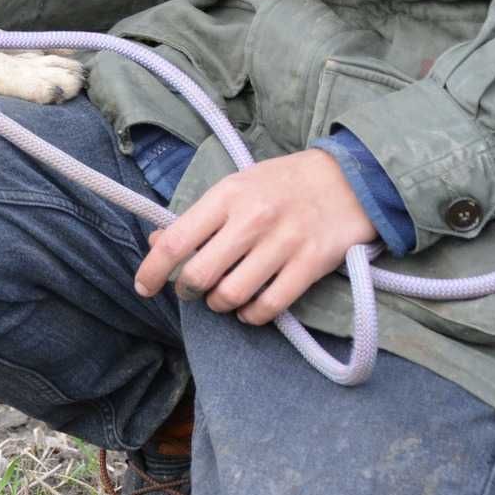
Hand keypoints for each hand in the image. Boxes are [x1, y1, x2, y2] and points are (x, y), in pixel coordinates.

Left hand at [134, 150, 377, 324]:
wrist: (351, 178)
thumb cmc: (284, 183)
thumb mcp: (236, 186)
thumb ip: (198, 216)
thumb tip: (157, 241)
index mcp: (227, 196)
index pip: (177, 241)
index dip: (152, 270)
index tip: (143, 286)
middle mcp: (253, 220)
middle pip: (200, 275)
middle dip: (187, 290)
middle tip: (190, 289)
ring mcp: (283, 243)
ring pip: (231, 295)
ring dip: (218, 304)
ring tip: (221, 297)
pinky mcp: (311, 265)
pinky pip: (269, 306)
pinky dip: (252, 315)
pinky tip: (249, 309)